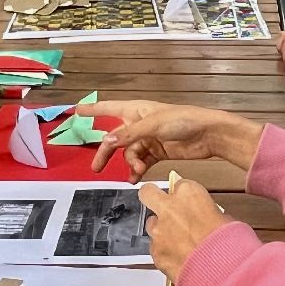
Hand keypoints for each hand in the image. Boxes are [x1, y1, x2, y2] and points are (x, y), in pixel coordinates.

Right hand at [77, 100, 263, 181]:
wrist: (209, 134)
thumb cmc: (182, 121)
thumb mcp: (153, 125)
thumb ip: (129, 135)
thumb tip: (106, 140)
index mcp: (136, 110)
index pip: (108, 108)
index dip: (92, 109)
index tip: (75, 111)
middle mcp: (139, 123)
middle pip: (116, 138)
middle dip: (106, 153)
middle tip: (96, 168)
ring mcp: (149, 139)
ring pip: (129, 154)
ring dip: (130, 164)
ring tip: (136, 174)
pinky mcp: (158, 152)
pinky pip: (141, 162)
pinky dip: (138, 170)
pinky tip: (137, 178)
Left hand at [139, 179, 231, 284]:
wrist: (221, 273)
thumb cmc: (228, 245)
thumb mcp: (225, 219)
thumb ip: (209, 213)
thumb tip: (207, 219)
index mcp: (189, 194)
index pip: (179, 184)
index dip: (183, 196)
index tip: (187, 202)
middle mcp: (170, 208)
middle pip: (148, 192)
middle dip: (152, 197)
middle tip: (159, 204)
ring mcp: (159, 231)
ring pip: (151, 224)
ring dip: (160, 230)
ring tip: (177, 242)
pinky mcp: (155, 252)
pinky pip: (155, 247)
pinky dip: (163, 251)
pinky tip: (178, 258)